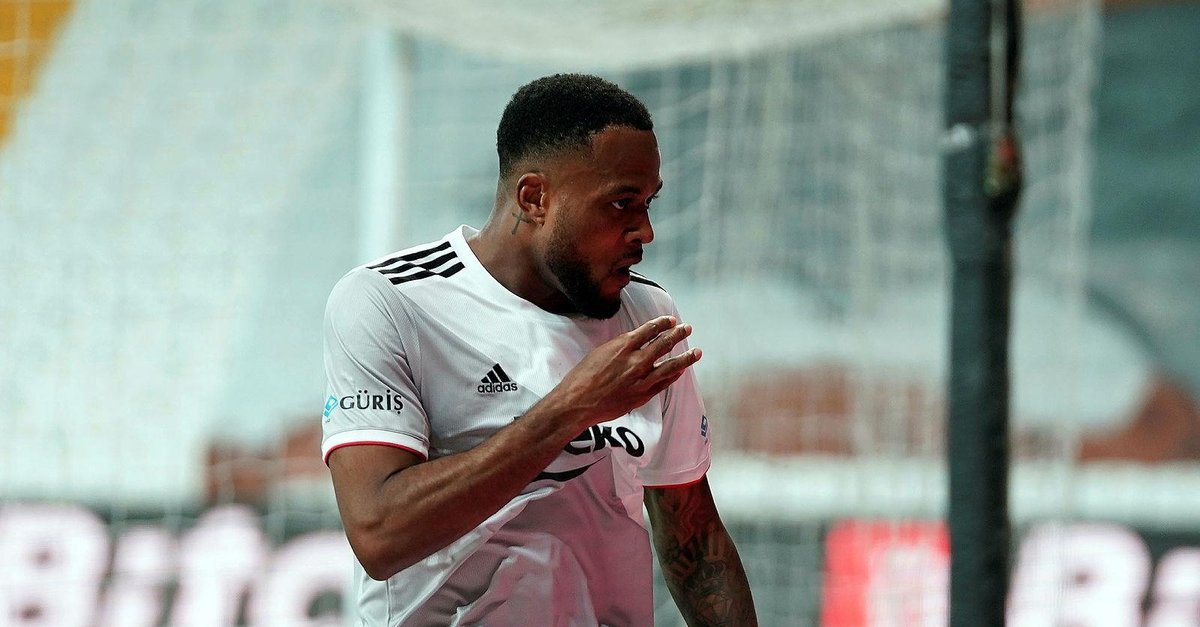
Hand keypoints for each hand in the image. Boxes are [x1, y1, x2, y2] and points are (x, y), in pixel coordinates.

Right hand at [546, 315, 700, 430]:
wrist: (577, 403)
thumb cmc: (582, 376)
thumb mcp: (599, 352)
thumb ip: (620, 347)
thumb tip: (634, 343)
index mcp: (623, 346)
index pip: (650, 329)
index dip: (663, 324)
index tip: (671, 321)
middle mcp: (636, 361)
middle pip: (664, 344)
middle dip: (678, 335)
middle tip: (688, 329)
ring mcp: (641, 379)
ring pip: (670, 365)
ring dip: (685, 357)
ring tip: (697, 352)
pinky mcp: (642, 395)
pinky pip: (664, 383)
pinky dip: (674, 376)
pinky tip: (680, 371)